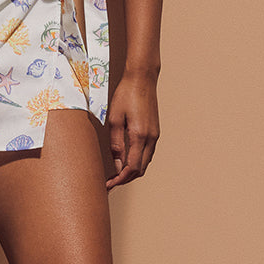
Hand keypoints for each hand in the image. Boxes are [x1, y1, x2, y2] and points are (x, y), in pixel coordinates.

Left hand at [105, 72, 159, 189]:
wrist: (142, 79)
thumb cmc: (126, 95)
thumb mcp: (114, 119)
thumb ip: (116, 143)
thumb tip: (117, 164)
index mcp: (140, 136)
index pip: (132, 168)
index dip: (120, 180)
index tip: (108, 185)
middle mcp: (151, 138)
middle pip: (141, 169)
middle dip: (126, 178)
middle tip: (110, 182)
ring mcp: (155, 135)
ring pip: (145, 162)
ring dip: (132, 171)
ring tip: (116, 173)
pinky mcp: (155, 131)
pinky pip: (148, 153)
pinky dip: (138, 161)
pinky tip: (126, 159)